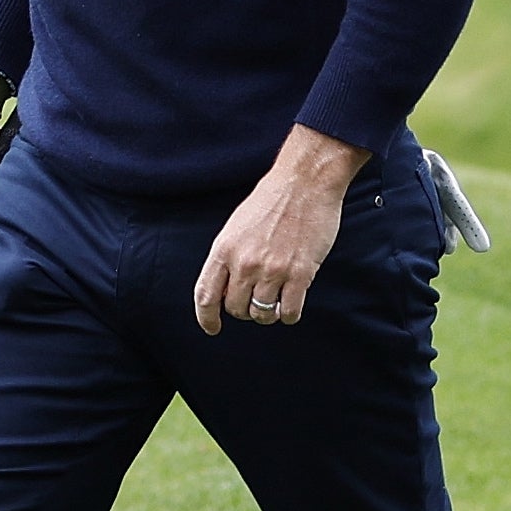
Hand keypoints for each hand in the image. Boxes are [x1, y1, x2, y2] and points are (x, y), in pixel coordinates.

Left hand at [193, 129, 361, 333]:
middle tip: (256, 299)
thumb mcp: (236, 226)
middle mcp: (245, 263)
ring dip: (268, 313)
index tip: (212, 327)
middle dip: (244, 310)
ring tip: (275, 300)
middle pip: (235, 309)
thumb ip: (228, 257)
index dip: (206, 318)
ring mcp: (272, 270)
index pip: (205, 295)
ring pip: (262, 314)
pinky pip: (289, 312)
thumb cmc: (271, 201)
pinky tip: (292, 303)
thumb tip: (224, 290)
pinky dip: (289, 314)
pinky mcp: (300, 274)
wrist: (304, 182)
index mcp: (224, 249)